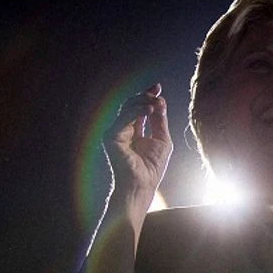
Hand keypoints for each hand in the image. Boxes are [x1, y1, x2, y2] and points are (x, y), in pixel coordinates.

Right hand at [103, 83, 172, 206]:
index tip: (158, 87)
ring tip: (156, 101)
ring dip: (142, 102)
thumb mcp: (162, 140)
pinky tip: (149, 109)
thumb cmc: (152, 167)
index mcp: (134, 131)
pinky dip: (137, 111)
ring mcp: (115, 132)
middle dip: (145, 96)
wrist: (142, 184)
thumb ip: (160, 121)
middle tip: (157, 91)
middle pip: (132, 105)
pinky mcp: (111, 137)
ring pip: (127, 108)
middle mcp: (123, 130)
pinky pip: (124, 119)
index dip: (148, 96)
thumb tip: (161, 101)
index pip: (139, 109)